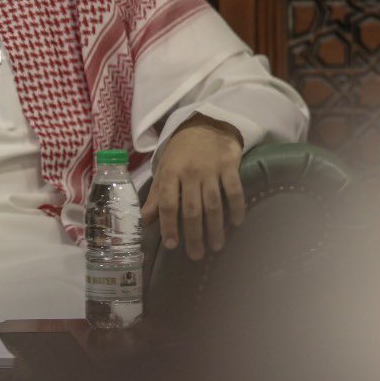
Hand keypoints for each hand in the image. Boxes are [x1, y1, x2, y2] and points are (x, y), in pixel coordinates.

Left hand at [141, 114, 244, 260]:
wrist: (204, 125)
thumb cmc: (180, 154)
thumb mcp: (163, 172)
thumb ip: (156, 197)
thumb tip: (143, 222)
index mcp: (169, 174)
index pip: (168, 204)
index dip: (169, 226)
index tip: (172, 245)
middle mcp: (189, 173)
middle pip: (191, 209)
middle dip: (193, 234)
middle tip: (196, 255)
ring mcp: (210, 169)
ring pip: (213, 204)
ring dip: (215, 228)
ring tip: (216, 247)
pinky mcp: (229, 165)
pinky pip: (234, 190)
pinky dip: (236, 207)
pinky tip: (236, 223)